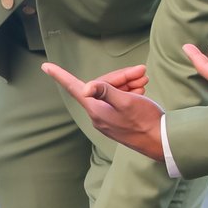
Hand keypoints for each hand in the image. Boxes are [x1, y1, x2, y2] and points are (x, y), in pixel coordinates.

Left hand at [41, 61, 166, 159]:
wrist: (162, 141)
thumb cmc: (145, 120)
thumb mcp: (126, 102)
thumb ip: (106, 92)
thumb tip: (85, 88)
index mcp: (96, 110)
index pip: (74, 87)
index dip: (60, 75)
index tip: (45, 66)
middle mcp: (98, 115)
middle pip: (101, 86)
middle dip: (121, 76)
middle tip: (141, 71)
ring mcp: (108, 119)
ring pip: (112, 92)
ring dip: (128, 83)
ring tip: (144, 79)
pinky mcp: (118, 121)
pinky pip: (118, 101)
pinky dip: (129, 92)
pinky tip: (141, 89)